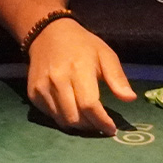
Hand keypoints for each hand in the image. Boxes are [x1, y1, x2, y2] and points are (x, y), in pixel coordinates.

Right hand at [26, 18, 135, 134]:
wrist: (48, 33)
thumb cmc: (82, 45)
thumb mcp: (105, 54)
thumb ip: (117, 77)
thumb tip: (130, 99)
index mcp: (78, 69)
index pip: (89, 104)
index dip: (102, 121)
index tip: (111, 129)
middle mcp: (57, 80)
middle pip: (74, 117)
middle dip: (90, 126)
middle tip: (99, 123)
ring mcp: (42, 87)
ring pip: (61, 120)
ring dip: (77, 124)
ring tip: (87, 118)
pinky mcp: (33, 93)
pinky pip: (50, 115)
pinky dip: (62, 117)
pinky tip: (70, 108)